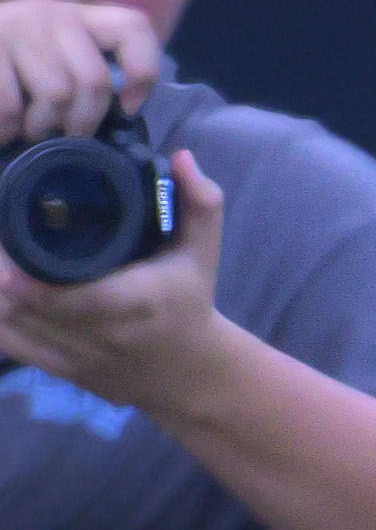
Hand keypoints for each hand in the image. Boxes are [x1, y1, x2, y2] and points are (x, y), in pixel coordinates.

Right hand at [0, 0, 157, 142]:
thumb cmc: (11, 67)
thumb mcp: (53, 59)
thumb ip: (86, 72)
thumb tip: (126, 111)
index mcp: (78, 17)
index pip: (133, 27)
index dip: (142, 70)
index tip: (127, 106)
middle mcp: (49, 14)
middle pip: (94, 80)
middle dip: (82, 121)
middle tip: (63, 134)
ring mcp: (13, 27)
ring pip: (56, 94)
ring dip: (42, 127)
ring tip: (29, 131)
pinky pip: (10, 104)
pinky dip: (8, 128)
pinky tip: (2, 131)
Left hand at [0, 144, 221, 412]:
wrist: (189, 374)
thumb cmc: (189, 301)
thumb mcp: (203, 253)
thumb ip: (199, 205)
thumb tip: (183, 156)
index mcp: (140, 303)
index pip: (77, 299)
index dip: (29, 281)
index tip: (5, 251)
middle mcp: (105, 335)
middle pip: (30, 308)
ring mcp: (77, 357)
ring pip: (13, 326)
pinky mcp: (58, 369)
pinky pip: (8, 344)